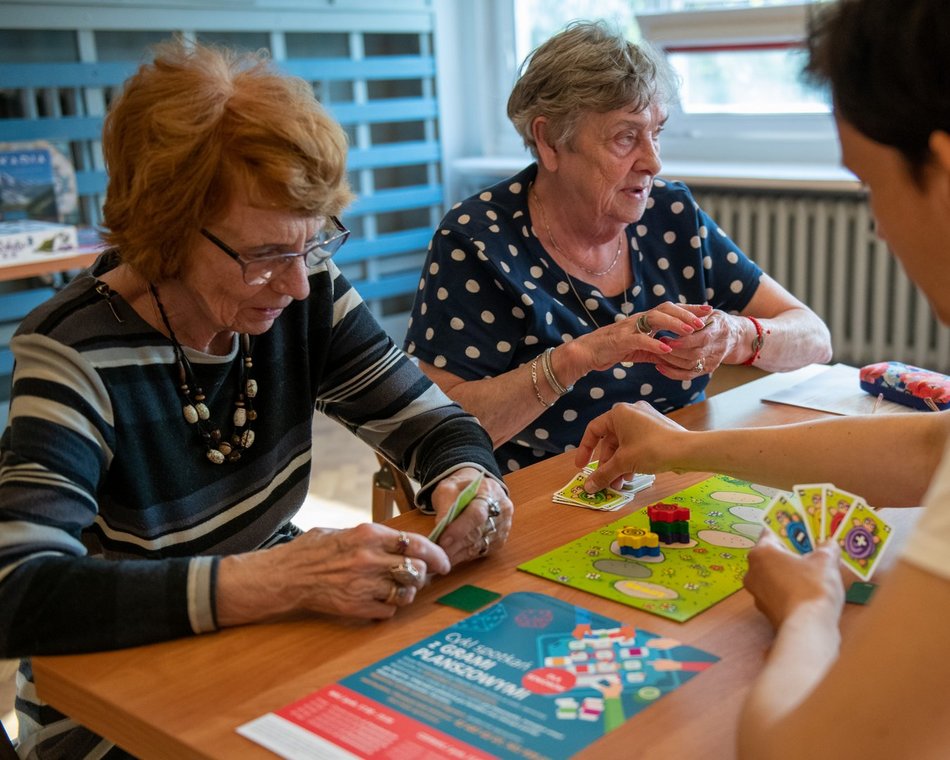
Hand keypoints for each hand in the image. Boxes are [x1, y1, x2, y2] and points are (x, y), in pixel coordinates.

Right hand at [216, 523, 450, 623]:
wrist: (285, 577)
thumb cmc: (312, 551)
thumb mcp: (345, 532)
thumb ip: (374, 537)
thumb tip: (403, 543)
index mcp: (368, 535)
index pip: (416, 544)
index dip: (435, 555)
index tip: (443, 562)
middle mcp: (370, 559)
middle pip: (416, 571)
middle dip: (422, 575)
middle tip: (418, 576)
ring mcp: (363, 585)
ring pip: (406, 594)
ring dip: (407, 593)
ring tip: (398, 589)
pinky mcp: (356, 607)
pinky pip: (388, 611)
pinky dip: (388, 608)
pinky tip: (378, 600)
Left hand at [431, 467, 512, 564]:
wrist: (476, 491)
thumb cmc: (460, 489)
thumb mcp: (448, 488)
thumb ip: (445, 505)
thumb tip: (440, 527)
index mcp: (488, 491)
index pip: (477, 513)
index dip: (460, 528)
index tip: (443, 539)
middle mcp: (501, 509)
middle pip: (478, 532)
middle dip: (455, 544)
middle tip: (437, 552)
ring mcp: (502, 526)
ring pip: (479, 545)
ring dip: (458, 553)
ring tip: (441, 556)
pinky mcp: (499, 540)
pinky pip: (481, 552)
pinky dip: (464, 556)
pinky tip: (451, 556)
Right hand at [572, 302, 711, 372]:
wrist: (588, 352)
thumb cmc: (612, 350)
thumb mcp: (639, 350)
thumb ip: (656, 350)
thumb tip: (675, 354)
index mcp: (644, 321)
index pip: (670, 310)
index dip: (689, 309)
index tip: (708, 310)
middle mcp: (638, 320)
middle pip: (665, 309)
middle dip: (686, 313)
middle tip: (704, 320)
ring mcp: (629, 328)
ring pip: (655, 319)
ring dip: (675, 324)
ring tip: (691, 330)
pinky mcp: (621, 340)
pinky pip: (640, 339)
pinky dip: (654, 343)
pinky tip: (667, 348)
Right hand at [574, 401, 686, 491]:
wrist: (687, 450)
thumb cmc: (651, 449)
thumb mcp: (623, 463)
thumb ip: (603, 474)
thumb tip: (588, 487)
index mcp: (619, 413)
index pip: (593, 430)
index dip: (584, 449)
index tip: (582, 467)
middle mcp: (631, 413)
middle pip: (610, 441)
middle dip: (606, 464)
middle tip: (604, 481)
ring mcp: (646, 421)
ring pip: (624, 445)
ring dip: (618, 465)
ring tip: (618, 484)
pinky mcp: (657, 430)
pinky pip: (636, 445)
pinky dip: (631, 460)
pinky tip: (632, 477)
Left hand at [653, 309, 737, 379]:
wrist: (734, 336)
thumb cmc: (716, 321)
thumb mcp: (710, 313)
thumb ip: (695, 314)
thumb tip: (678, 314)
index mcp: (719, 330)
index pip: (701, 339)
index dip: (684, 341)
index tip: (666, 338)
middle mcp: (718, 348)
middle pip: (694, 355)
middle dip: (673, 352)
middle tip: (658, 343)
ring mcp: (713, 361)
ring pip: (690, 366)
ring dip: (670, 362)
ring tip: (656, 353)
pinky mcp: (707, 369)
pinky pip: (689, 375)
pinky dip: (673, 373)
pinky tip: (660, 366)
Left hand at [744, 531, 844, 629]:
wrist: (809, 629)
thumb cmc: (813, 589)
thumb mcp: (825, 562)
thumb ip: (827, 549)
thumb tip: (830, 544)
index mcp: (761, 553)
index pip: (771, 532)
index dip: (788, 529)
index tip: (802, 529)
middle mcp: (752, 572)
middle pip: (772, 555)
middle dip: (792, 552)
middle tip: (812, 550)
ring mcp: (757, 594)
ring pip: (774, 575)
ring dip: (791, 572)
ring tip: (814, 572)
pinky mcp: (767, 611)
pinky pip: (779, 593)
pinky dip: (791, 590)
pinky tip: (809, 592)